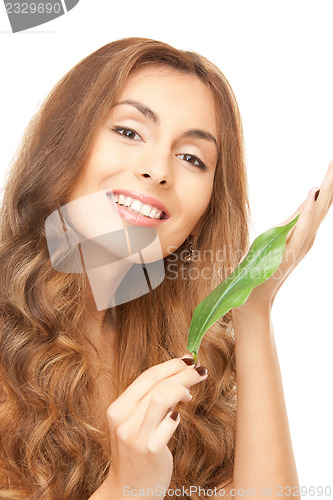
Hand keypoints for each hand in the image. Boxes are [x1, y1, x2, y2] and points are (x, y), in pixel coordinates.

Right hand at [102, 354, 207, 496]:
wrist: (127, 492)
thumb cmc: (135, 454)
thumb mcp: (133, 424)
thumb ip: (147, 402)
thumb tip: (176, 377)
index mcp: (117, 409)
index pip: (147, 376)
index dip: (170, 364)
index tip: (188, 360)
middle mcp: (123, 420)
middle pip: (157, 383)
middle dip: (182, 372)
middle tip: (200, 370)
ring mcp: (135, 435)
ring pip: (161, 397)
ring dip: (182, 388)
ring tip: (191, 392)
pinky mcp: (150, 450)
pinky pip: (169, 422)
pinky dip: (177, 415)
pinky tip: (179, 417)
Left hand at [234, 161, 332, 315]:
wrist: (253, 295)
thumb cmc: (264, 266)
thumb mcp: (279, 235)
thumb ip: (295, 218)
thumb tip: (311, 195)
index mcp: (304, 232)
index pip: (319, 203)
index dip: (328, 183)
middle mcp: (306, 238)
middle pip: (322, 205)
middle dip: (331, 182)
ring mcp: (298, 246)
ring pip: (315, 214)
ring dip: (325, 192)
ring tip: (331, 171)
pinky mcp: (287, 253)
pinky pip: (300, 229)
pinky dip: (306, 213)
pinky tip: (312, 196)